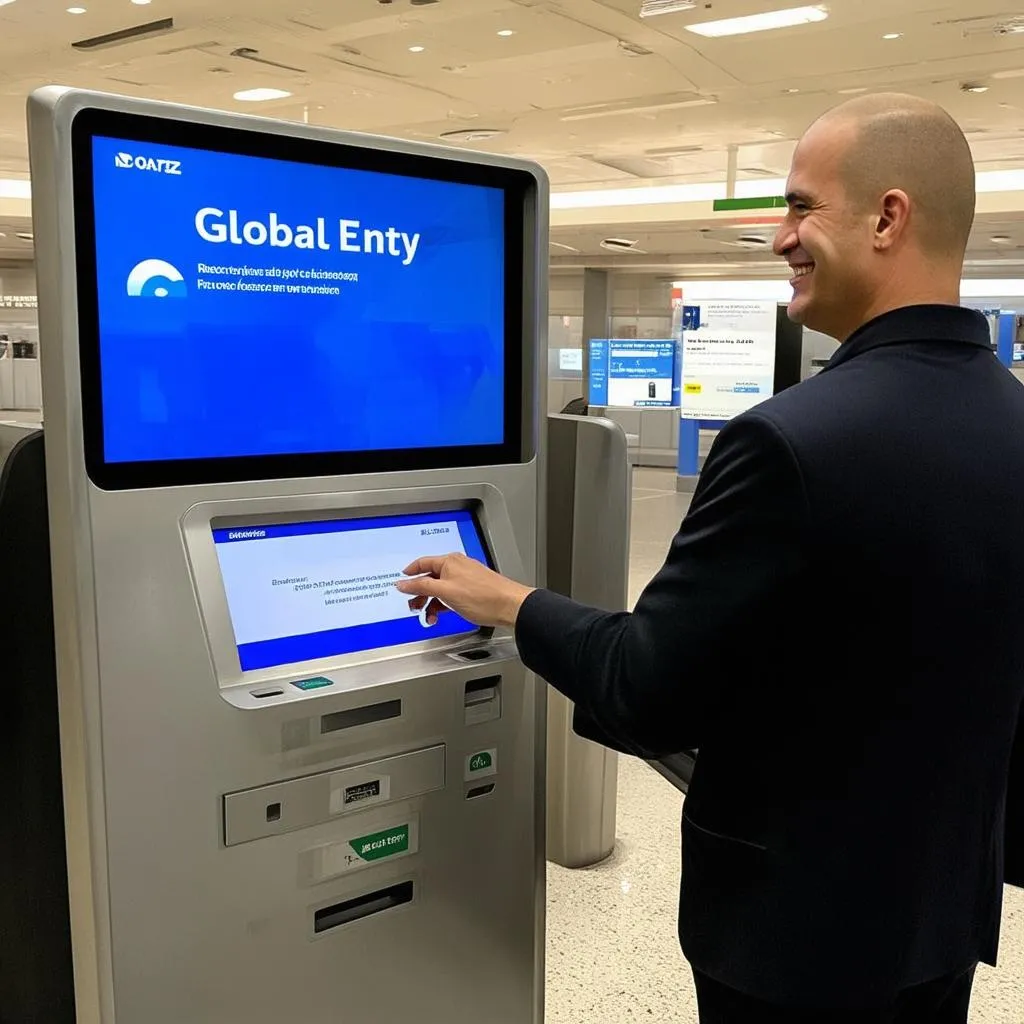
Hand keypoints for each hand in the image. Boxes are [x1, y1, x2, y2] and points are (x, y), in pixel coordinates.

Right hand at [396, 553, 533, 628]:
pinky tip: (442, 614)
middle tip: (414, 606)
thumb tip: (403, 583)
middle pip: (431, 577)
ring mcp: (466, 578)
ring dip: (432, 602)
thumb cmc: (484, 598)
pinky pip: (452, 595)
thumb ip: (422, 587)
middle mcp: (458, 566)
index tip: (401, 581)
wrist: (510, 607)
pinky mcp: (473, 589)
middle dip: (420, 593)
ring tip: (429, 616)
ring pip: (441, 588)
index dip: (410, 573)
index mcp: (450, 561)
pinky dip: (444, 604)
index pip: (423, 563)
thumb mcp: (446, 592)